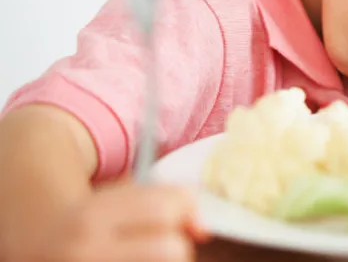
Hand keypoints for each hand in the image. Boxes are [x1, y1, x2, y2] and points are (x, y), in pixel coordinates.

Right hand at [11, 181, 207, 261]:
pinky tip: (136, 259)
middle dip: (177, 244)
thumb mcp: (116, 195)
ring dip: (167, 260)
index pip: (165, 208)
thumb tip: (204, 229)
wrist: (40, 245)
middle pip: (172, 249)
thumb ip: (163, 199)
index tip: (180, 213)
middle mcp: (87, 250)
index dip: (185, 208)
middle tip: (163, 241)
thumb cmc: (92, 218)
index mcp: (92, 215)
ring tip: (146, 253)